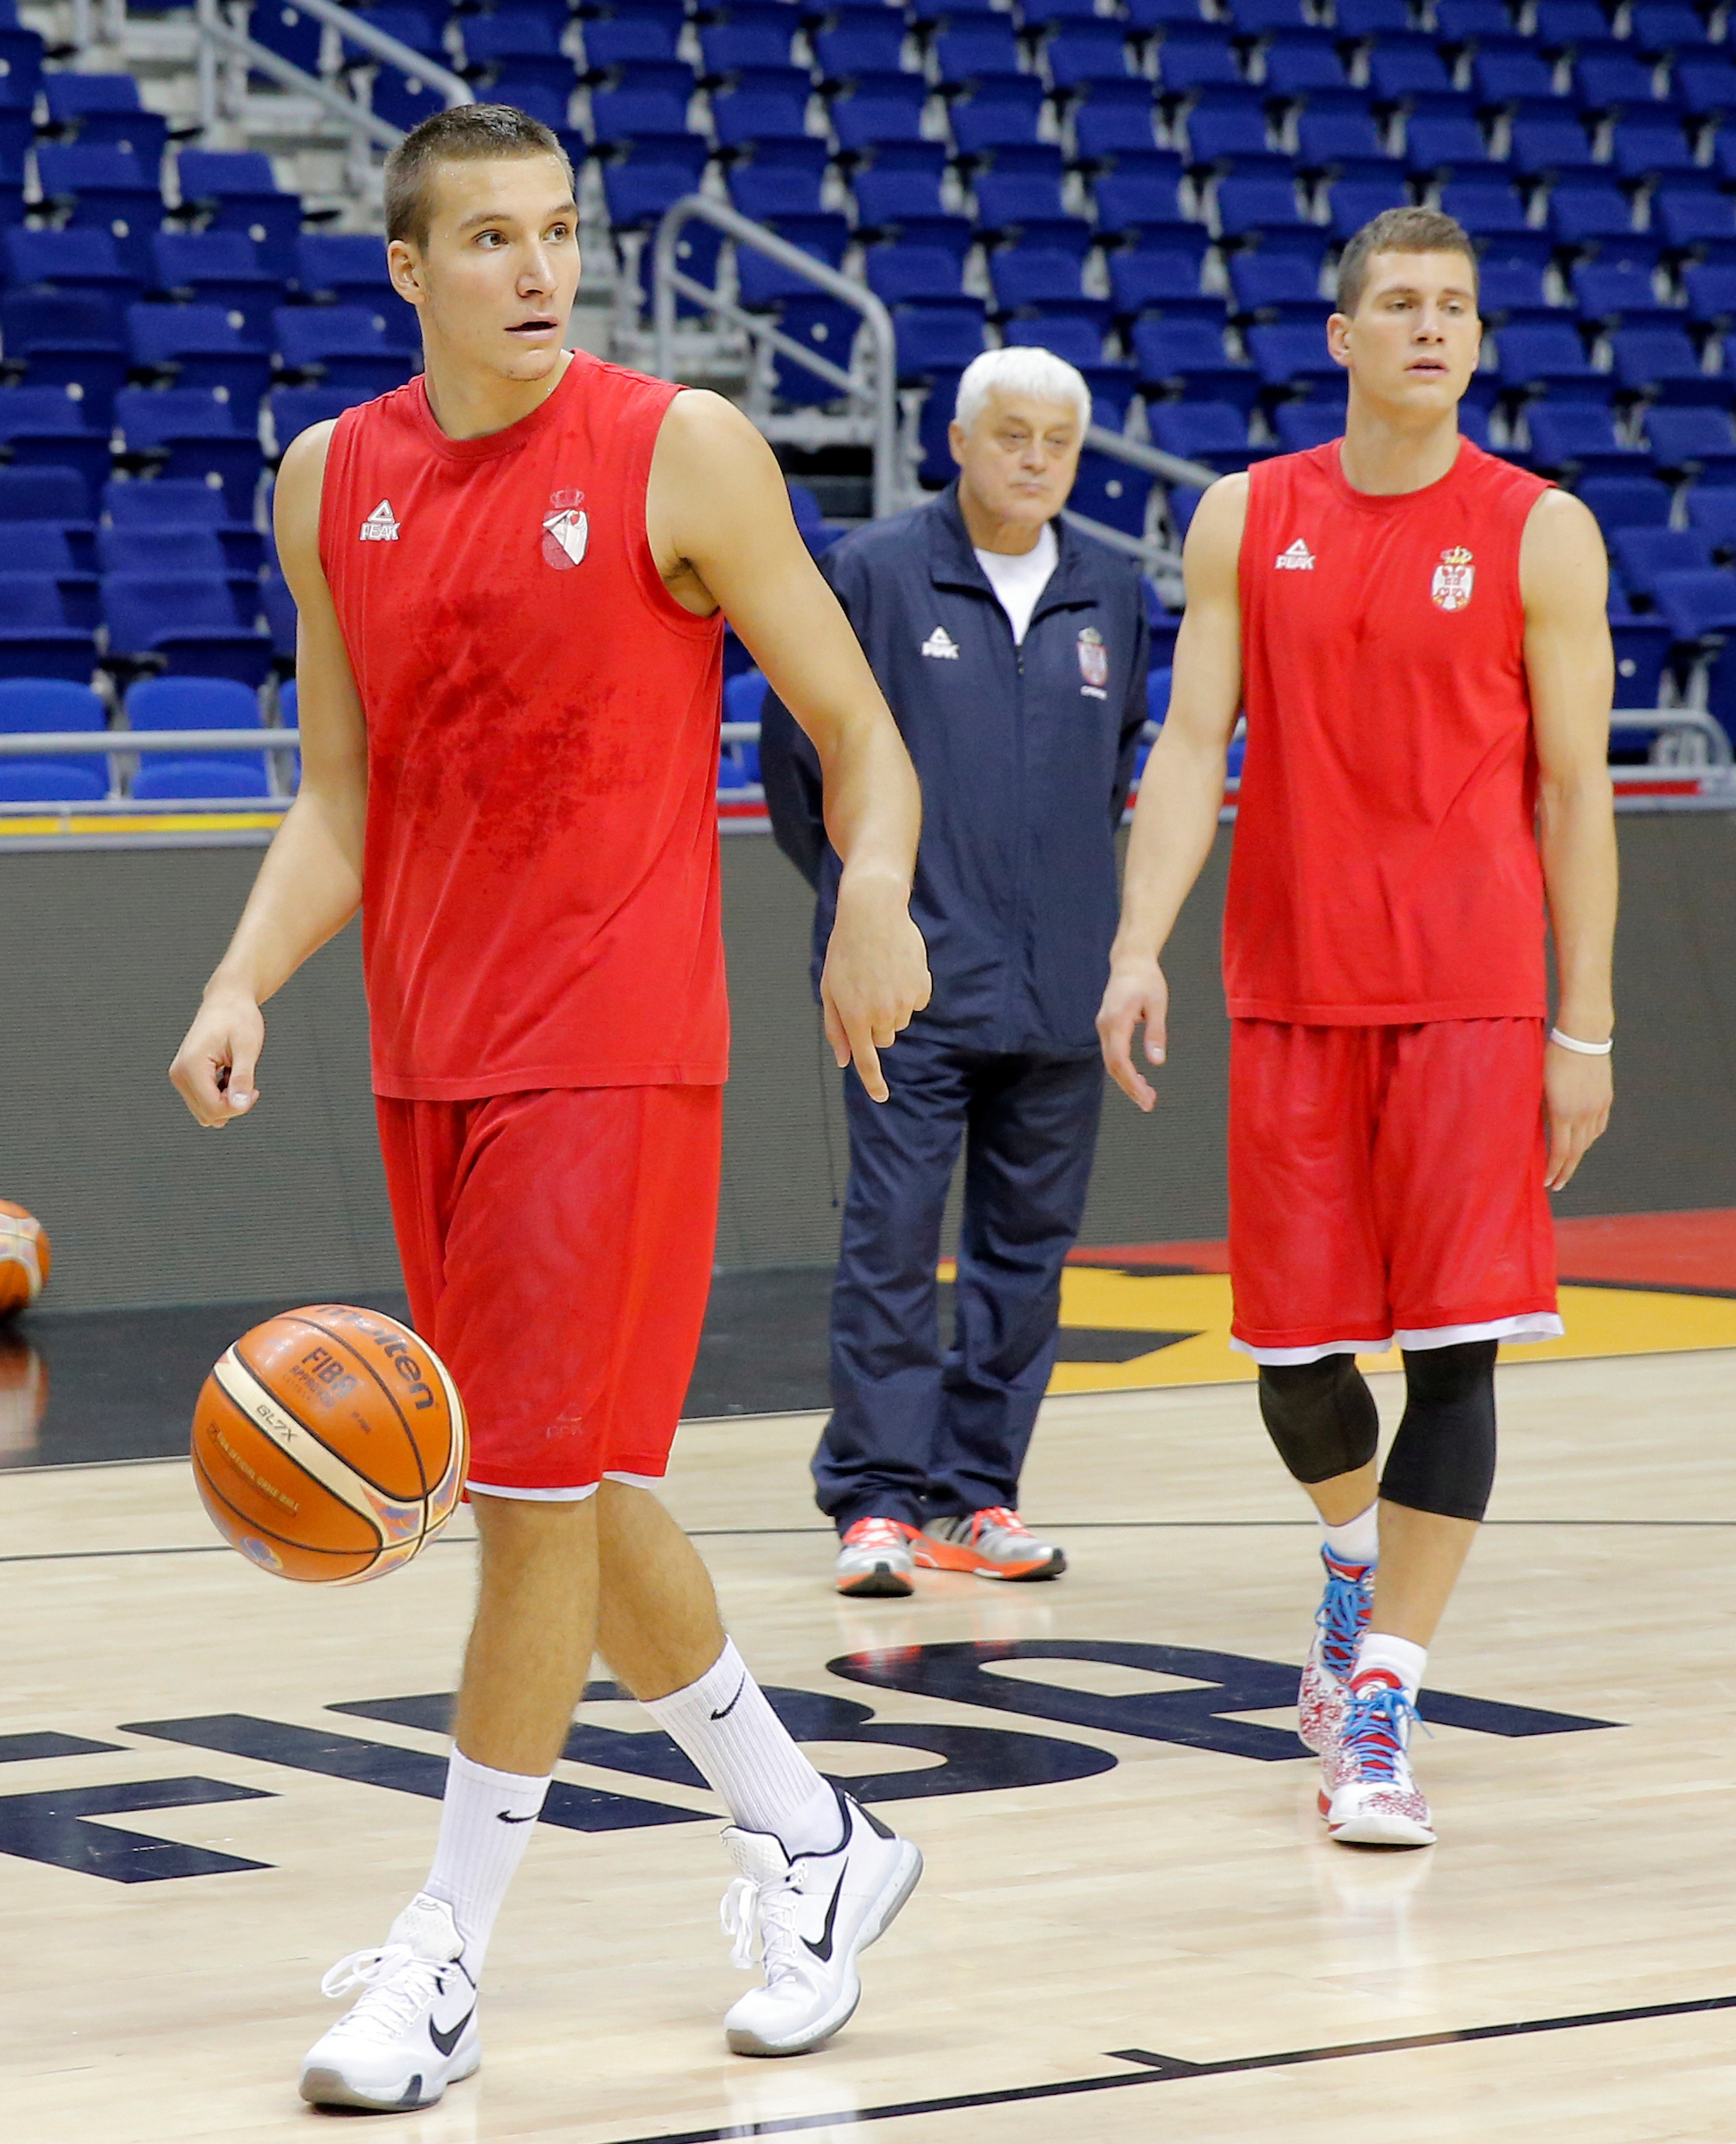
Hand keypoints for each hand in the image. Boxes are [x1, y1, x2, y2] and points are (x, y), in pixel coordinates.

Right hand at [170, 988, 264, 1128]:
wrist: (226, 1000)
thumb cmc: (237, 1017)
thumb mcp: (247, 1048)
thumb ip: (242, 1079)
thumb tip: (240, 1105)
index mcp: (191, 1066)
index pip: (213, 1109)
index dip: (238, 1107)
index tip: (254, 1090)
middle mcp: (179, 1074)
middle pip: (208, 1114)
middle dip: (233, 1105)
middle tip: (249, 1083)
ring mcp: (180, 1076)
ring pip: (206, 1112)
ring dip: (227, 1101)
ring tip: (238, 1075)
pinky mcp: (185, 1077)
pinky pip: (204, 1101)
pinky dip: (221, 1095)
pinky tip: (230, 1075)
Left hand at [820, 872, 930, 1101]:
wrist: (873, 914)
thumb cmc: (844, 951)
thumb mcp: (829, 989)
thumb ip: (836, 1027)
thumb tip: (844, 1060)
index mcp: (854, 1016)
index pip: (867, 1060)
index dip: (874, 1082)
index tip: (882, 1097)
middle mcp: (881, 1013)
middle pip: (883, 1039)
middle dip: (874, 1026)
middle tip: (865, 994)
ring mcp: (904, 1001)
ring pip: (899, 1021)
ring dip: (890, 1007)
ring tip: (879, 975)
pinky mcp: (921, 987)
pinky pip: (915, 1003)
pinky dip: (907, 993)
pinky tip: (896, 969)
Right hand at [1097, 958, 1168, 1111]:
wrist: (1130, 962)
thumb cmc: (1146, 980)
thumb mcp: (1157, 1004)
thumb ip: (1155, 1033)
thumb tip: (1157, 1062)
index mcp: (1116, 1021)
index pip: (1119, 1060)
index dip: (1131, 1082)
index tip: (1146, 1098)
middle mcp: (1105, 1027)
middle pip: (1113, 1066)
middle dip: (1129, 1087)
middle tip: (1149, 1104)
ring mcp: (1104, 1027)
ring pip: (1111, 1062)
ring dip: (1126, 1081)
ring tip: (1146, 1096)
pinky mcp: (1107, 1027)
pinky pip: (1112, 1054)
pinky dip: (1123, 1070)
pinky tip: (1137, 1078)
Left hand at [1543, 1040, 1611, 1189]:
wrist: (1583, 1035)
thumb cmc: (1552, 1056)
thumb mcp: (1539, 1084)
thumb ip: (1540, 1110)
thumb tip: (1538, 1130)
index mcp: (1563, 1111)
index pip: (1560, 1151)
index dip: (1554, 1170)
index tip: (1548, 1182)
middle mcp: (1583, 1113)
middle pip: (1576, 1152)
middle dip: (1565, 1171)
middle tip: (1557, 1184)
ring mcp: (1597, 1106)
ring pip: (1589, 1140)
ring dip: (1577, 1154)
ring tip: (1566, 1163)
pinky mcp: (1606, 1098)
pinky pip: (1599, 1126)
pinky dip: (1590, 1138)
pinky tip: (1583, 1141)